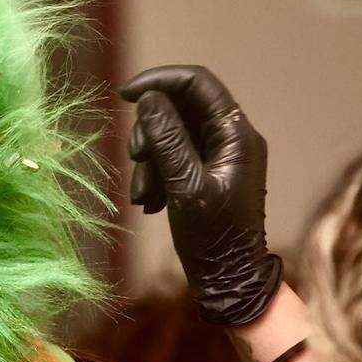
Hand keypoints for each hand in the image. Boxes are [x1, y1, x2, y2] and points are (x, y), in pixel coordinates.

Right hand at [119, 65, 281, 324]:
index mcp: (236, 134)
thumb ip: (168, 139)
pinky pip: (173, 159)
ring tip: (145, 195)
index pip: (198, 83)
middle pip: (180, 108)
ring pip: (171, 135)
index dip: (160, 81)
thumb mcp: (185, 186)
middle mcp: (231, 138)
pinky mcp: (206, 175)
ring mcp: (219, 157)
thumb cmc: (214, 237)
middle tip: (138, 160)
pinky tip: (151, 203)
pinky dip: (155, 175)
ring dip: (149, 160)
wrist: (229, 281)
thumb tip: (150, 99)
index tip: (125, 95)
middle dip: (150, 131)